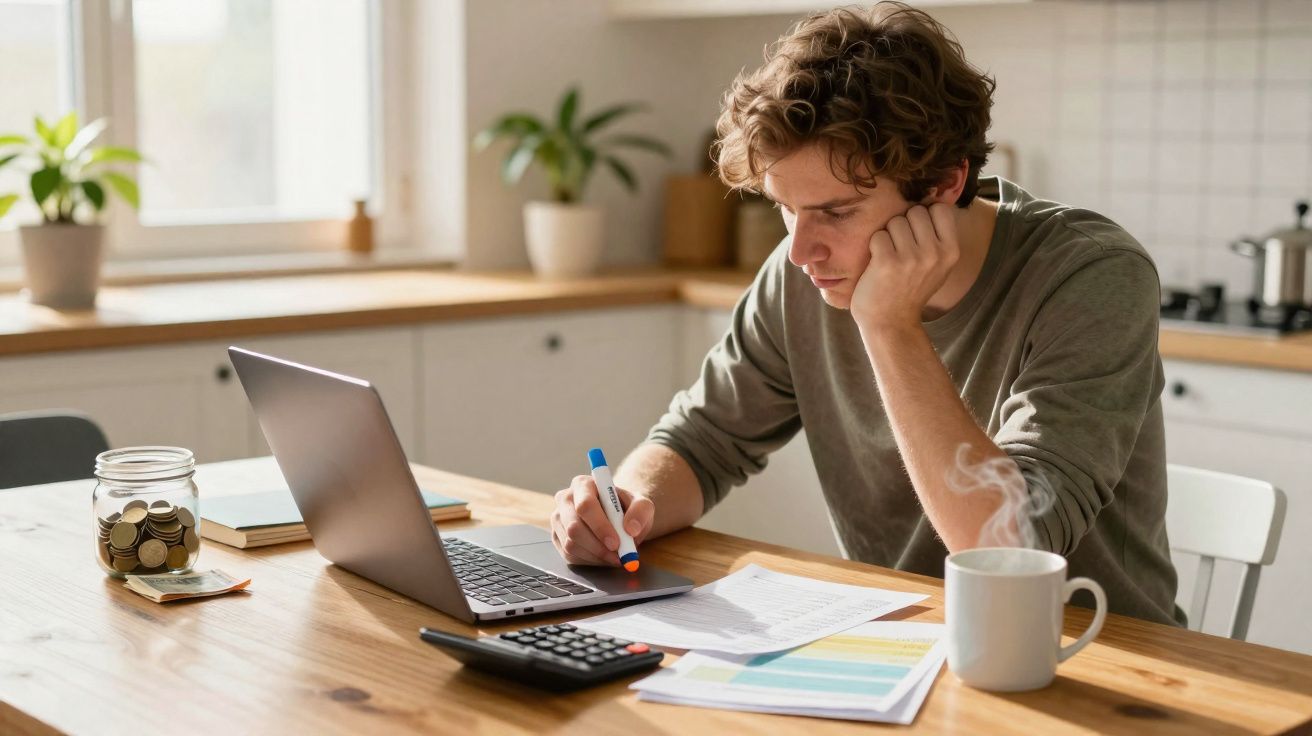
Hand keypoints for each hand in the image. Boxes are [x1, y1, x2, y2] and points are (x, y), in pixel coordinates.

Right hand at [550, 475, 654, 565]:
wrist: (618, 519)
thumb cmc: (627, 509)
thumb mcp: (642, 505)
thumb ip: (641, 511)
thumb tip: (630, 529)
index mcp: (583, 484)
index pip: (585, 505)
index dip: (600, 527)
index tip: (616, 543)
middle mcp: (565, 499)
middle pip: (574, 527)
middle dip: (598, 546)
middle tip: (618, 556)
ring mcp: (558, 519)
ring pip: (571, 544)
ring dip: (596, 556)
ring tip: (614, 556)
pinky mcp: (556, 537)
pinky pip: (569, 555)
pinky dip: (589, 561)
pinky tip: (603, 556)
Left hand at [850, 203, 959, 329]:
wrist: (891, 323)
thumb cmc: (911, 288)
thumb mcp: (938, 264)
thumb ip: (939, 233)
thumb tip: (937, 193)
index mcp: (952, 251)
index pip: (939, 209)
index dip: (924, 217)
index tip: (918, 237)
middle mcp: (935, 253)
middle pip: (915, 212)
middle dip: (904, 226)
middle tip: (901, 251)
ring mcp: (912, 258)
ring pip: (895, 221)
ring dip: (888, 237)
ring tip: (891, 259)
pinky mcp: (887, 262)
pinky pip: (878, 235)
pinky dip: (874, 248)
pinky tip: (878, 265)